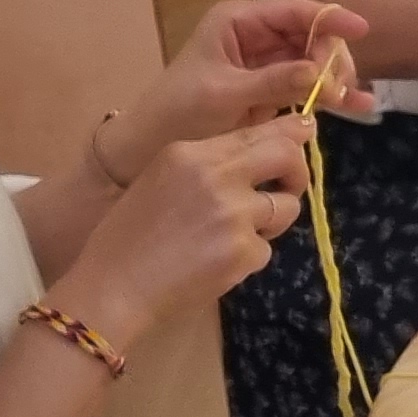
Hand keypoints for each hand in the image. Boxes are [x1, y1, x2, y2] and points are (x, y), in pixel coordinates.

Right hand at [60, 112, 318, 343]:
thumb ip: (208, 164)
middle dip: (298, 172)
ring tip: (236, 236)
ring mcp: (234, 214)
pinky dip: (248, 257)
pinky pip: (266, 249)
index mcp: (192, 153)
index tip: (304, 135)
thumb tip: (258, 153)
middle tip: (288, 188)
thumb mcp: (162, 179)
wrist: (114, 286)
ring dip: (273, 222)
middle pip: (287, 155)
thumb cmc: (130, 235)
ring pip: (287, 207)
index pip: (259, 131)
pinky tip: (215, 264)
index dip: (291, 132)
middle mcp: (217, 176)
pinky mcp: (243, 251)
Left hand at [111, 0, 373, 177]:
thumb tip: (319, 72)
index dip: (329, 17)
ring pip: (315, 61)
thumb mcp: (225, 94)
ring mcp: (265, 62)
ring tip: (351, 103)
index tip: (362, 29)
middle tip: (340, 88)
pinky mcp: (271, 88)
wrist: (150, 145)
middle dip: (331, 57)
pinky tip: (359, 107)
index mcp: (238, 21)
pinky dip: (331, 96)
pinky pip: (309, 86)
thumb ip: (274, 81)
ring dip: (336, 78)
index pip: (293, 11)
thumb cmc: (179, 111)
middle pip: (310, 35)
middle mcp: (255, 35)